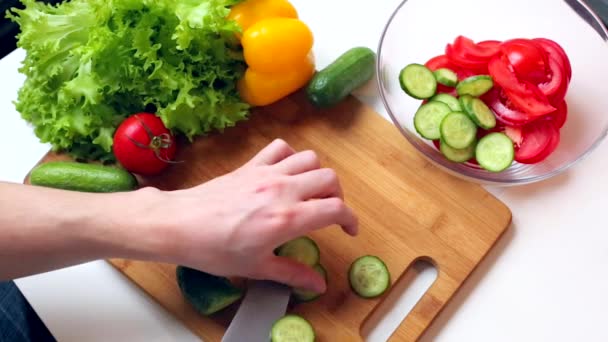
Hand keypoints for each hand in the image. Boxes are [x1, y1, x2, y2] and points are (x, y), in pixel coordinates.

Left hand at [147, 139, 357, 291]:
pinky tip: (285, 172)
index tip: (349, 229)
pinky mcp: (251, 166)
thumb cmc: (214, 249)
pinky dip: (290, 156)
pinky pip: (280, 148)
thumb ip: (292, 273)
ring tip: (310, 191)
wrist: (179, 224)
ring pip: (309, 159)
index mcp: (288, 218)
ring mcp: (266, 173)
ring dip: (317, 174)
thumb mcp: (256, 267)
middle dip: (337, 195)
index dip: (351, 219)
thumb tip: (317, 284)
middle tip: (328, 212)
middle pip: (329, 178)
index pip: (336, 209)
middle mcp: (283, 189)